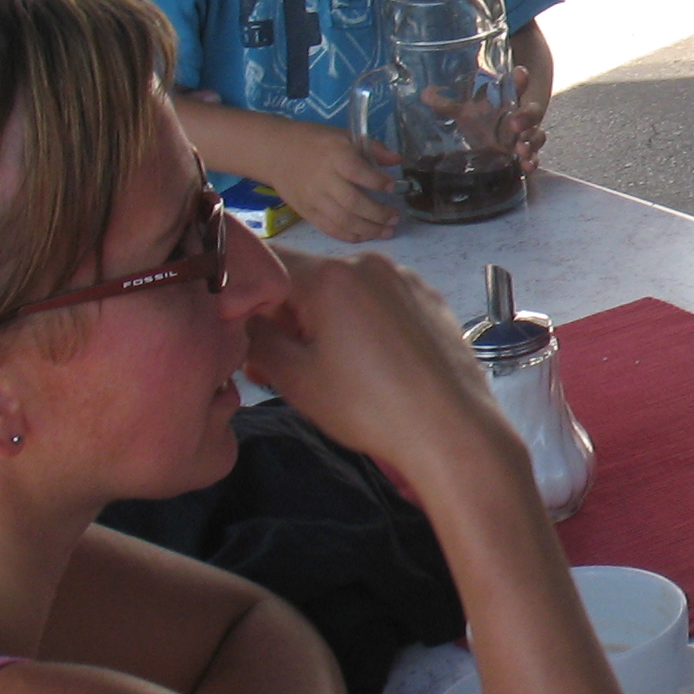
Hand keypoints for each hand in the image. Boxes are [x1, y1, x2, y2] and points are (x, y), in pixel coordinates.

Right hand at [238, 247, 499, 478]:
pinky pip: (380, 300)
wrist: (451, 429)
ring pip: (345, 290)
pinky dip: (361, 322)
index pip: (268, 264)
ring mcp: (406, 279)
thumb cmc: (369, 406)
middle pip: (308, 277)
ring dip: (323, 320)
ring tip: (323, 369)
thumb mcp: (295, 378)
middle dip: (286, 315)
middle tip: (274, 364)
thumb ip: (257, 339)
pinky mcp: (430, 299)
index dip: (247, 296)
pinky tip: (367, 363)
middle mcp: (370, 265)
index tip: (242, 329)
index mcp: (331, 276)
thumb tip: (242, 319)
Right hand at [277, 117, 402, 243]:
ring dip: (368, 229)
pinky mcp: (306, 211)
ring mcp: (314, 198)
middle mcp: (324, 178)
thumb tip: (397, 160)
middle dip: (378, 214)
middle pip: (353, 202)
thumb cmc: (315, 141)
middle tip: (395, 218)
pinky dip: (348, 235)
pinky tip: (364, 236)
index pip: (358, 172)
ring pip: (343, 220)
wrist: (276, 152)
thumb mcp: (344, 136)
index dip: (378, 182)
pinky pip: (329, 228)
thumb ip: (373, 148)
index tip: (393, 187)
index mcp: (335, 155)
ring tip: (386, 231)